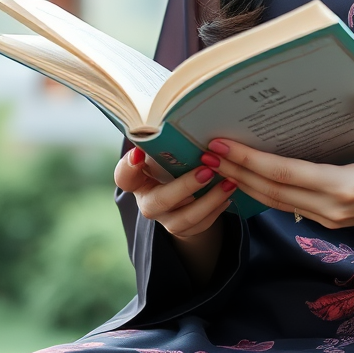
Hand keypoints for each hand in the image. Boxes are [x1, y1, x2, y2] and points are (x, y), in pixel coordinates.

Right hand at [114, 147, 236, 282]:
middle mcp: (148, 202)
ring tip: (229, 182)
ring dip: (209, 201)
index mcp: (137, 180)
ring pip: (184, 219)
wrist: (184, 194)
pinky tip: (229, 195)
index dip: (129, 166)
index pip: (124, 176)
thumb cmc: (173, 164)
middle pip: (159, 201)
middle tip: (207, 170)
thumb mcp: (167, 154)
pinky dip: (217, 210)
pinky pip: (200, 226)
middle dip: (185, 186)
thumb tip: (181, 122)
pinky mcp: (183, 230)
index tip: (139, 153)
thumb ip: (168, 144)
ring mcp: (165, 219)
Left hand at [203, 98, 353, 228]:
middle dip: (235, 171)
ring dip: (243, 181)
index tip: (223, 144)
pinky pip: (285, 203)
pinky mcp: (327, 215)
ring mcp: (328, 216)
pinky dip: (261, 189)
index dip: (251, 161)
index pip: (287, 175)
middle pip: (271, 191)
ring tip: (215, 160)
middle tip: (204, 150)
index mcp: (347, 187)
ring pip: (274, 201)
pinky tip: (245, 173)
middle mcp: (331, 207)